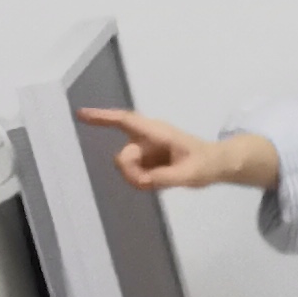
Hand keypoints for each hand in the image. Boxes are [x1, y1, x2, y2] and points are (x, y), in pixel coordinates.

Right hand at [75, 106, 274, 192]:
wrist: (216, 164)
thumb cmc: (206, 163)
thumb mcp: (190, 174)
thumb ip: (166, 177)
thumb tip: (142, 180)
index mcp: (157, 132)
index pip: (125, 121)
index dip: (102, 117)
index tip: (80, 114)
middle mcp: (147, 138)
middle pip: (124, 156)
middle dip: (132, 172)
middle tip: (152, 182)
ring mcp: (145, 150)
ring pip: (128, 168)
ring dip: (139, 178)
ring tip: (164, 180)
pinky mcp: (146, 161)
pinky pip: (135, 175)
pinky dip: (143, 181)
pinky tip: (161, 180)